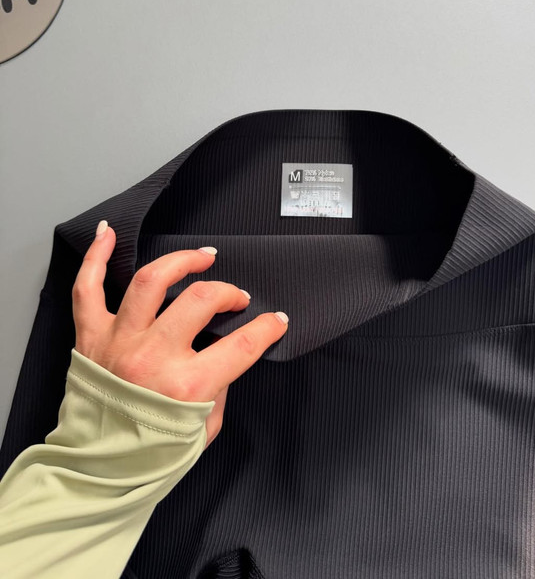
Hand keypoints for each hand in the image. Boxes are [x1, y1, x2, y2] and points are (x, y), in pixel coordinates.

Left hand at [71, 221, 288, 448]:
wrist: (99, 471)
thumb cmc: (152, 454)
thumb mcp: (204, 427)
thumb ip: (219, 384)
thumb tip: (227, 351)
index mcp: (185, 387)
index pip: (242, 344)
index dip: (267, 328)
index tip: (274, 320)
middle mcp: (151, 358)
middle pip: (200, 300)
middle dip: (227, 292)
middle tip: (235, 297)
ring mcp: (119, 342)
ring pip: (152, 281)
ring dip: (182, 260)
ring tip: (201, 257)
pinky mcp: (91, 338)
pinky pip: (88, 288)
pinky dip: (97, 258)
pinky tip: (109, 235)